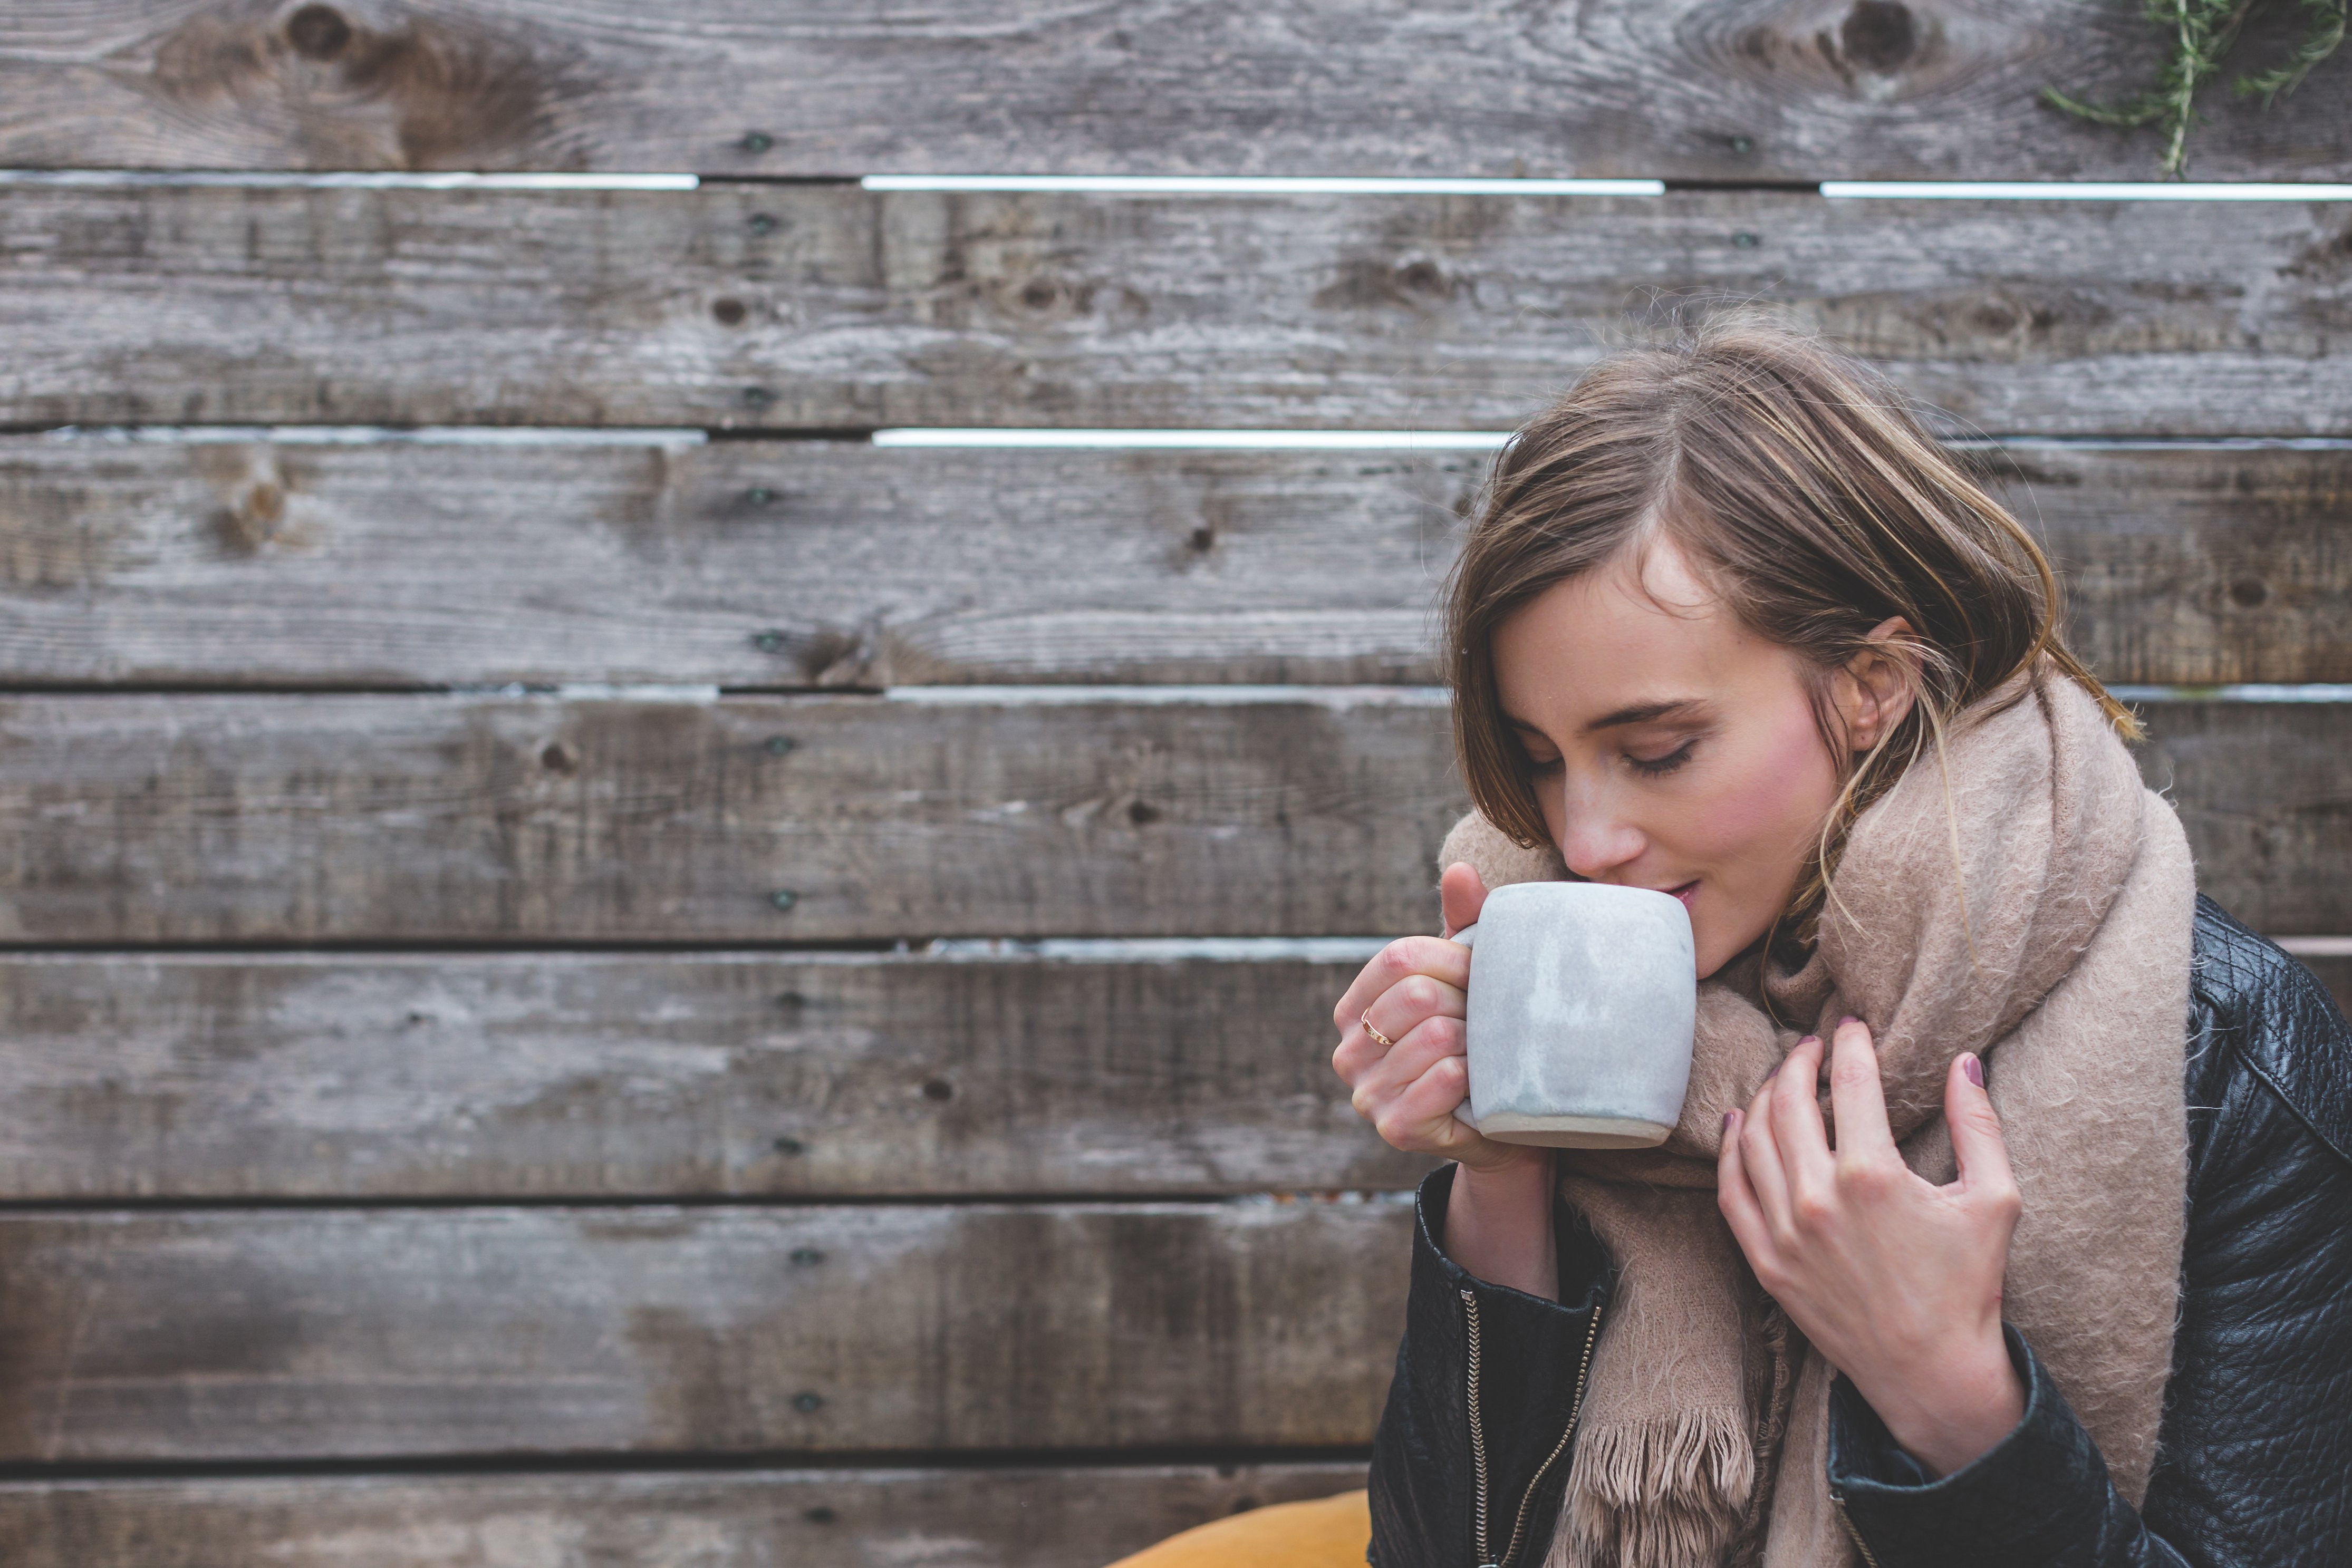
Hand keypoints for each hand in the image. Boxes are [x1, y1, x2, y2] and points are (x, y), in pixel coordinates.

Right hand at [1331, 862, 1535, 1174]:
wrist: (1502, 1122)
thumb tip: (1459, 870)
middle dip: (1467, 1004)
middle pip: (1417, 994)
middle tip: (1488, 1024)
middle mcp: (1348, 1051)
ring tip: (1486, 1054)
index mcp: (1353, 1008)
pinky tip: (1480, 1082)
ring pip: (1435, 1035)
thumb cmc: (1480, 1041)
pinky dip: (1474, 1074)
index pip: (1399, 957)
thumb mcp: (1467, 981)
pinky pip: (1442, 1078)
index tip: (1482, 978)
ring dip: (1477, 1041)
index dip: (1454, 960)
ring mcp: (1366, 1093)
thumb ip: (1462, 924)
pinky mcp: (1395, 1128)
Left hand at [1717, 1020, 2025, 1476]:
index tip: (1852, 1027)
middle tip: (1812, 1046)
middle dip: (1800, 1061)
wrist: (1931, 1370)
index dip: (1851, 1045)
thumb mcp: (1994, 1200)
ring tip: (1784, 1079)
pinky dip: (1728, 1150)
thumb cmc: (1968, 1285)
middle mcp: (1818, 1198)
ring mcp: (1784, 1231)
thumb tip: (1965, 1062)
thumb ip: (1979, 1125)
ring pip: (1752, 1139)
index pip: (1851, 1082)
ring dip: (1764, 1097)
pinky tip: (1737, 1123)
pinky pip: (1729, 1190)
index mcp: (1873, 1175)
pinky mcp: (1765, 1261)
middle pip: (1790, 1101)